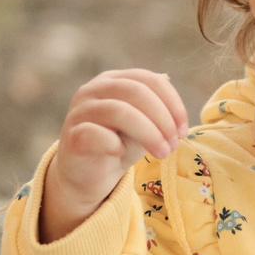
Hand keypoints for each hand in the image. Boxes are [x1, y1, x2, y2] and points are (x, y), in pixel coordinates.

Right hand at [40, 68, 189, 242]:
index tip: (183, 130)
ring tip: (162, 153)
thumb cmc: (120, 145)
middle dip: (163, 119)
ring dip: (149, 134)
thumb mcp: (145, 125)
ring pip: (120, 111)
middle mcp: (94, 89)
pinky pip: (98, 135)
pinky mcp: (72, 135)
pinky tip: (122, 154)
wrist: (89, 175)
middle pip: (137, 92)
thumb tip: (178, 114)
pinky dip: (117, 146)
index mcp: (114, 80)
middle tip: (174, 144)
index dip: (173, 103)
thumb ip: (159, 112)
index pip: (150, 79)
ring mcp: (80, 110)